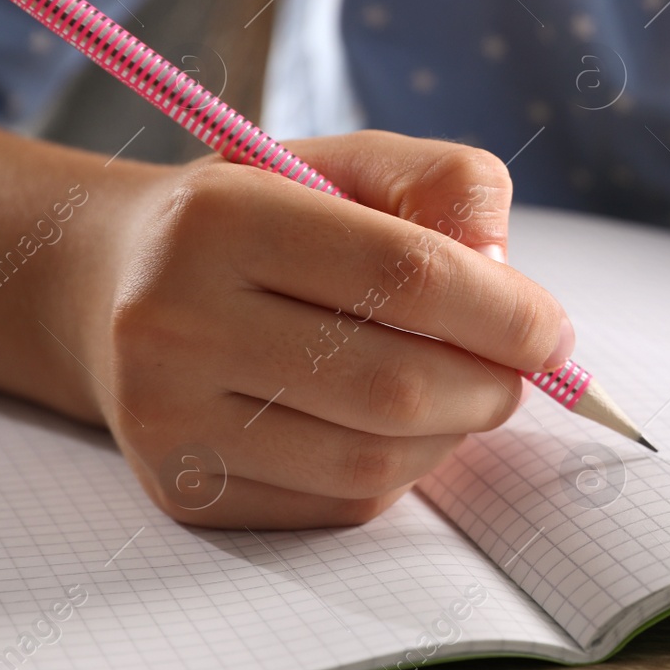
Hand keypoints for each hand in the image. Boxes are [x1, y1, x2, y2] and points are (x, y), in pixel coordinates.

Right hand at [82, 132, 570, 528]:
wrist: (116, 285)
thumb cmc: (267, 217)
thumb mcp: (355, 164)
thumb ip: (451, 187)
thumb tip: (508, 276)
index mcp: (220, 219)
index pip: (406, 275)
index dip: (507, 313)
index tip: (552, 331)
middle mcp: (173, 324)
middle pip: (396, 384)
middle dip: (493, 385)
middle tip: (520, 370)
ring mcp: (167, 421)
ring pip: (374, 462)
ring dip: (454, 434)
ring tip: (463, 391)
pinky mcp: (184, 492)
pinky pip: (342, 506)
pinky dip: (404, 471)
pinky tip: (397, 426)